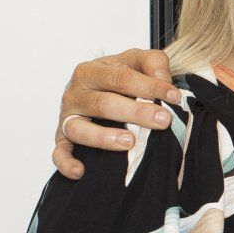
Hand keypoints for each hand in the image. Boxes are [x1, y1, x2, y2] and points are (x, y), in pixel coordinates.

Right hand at [53, 48, 181, 178]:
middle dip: (135, 113)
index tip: (173, 96)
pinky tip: (80, 171)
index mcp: (91, 71)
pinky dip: (66, 162)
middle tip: (162, 120)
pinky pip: (60, 152)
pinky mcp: (62, 138)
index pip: (121, 78)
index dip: (149, 87)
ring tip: (130, 142)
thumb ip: (153, 62)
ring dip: (104, 137)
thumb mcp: (136, 60)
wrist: (94, 87)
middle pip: (103, 104)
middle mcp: (75, 93)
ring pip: (80, 129)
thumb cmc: (118, 75)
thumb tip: (163, 79)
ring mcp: (68, 117)